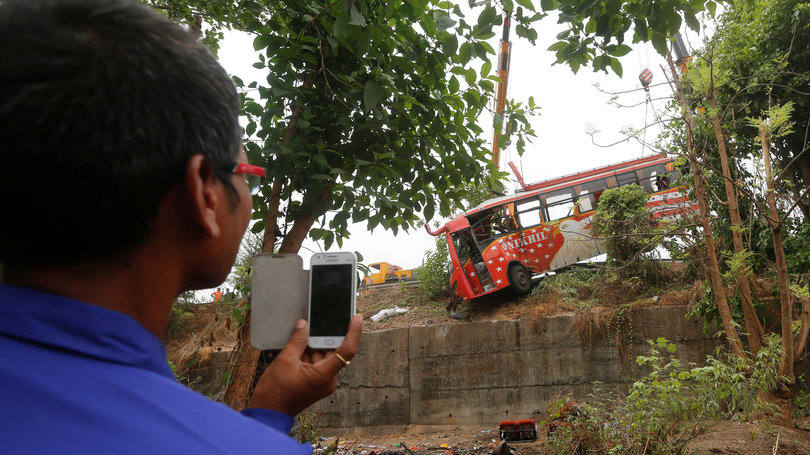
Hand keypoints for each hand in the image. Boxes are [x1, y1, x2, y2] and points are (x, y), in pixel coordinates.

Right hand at [246, 315, 362, 416]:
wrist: (268, 412)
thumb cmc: (275, 391)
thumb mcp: (285, 360)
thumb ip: (297, 340)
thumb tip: (304, 325)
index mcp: (324, 375)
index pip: (346, 351)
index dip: (354, 332)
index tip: (357, 317)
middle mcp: (328, 380)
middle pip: (333, 352)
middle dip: (323, 338)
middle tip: (316, 322)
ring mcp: (322, 383)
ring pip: (324, 357)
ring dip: (313, 346)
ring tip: (300, 335)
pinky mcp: (316, 383)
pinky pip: (317, 364)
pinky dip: (309, 354)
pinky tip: (298, 347)